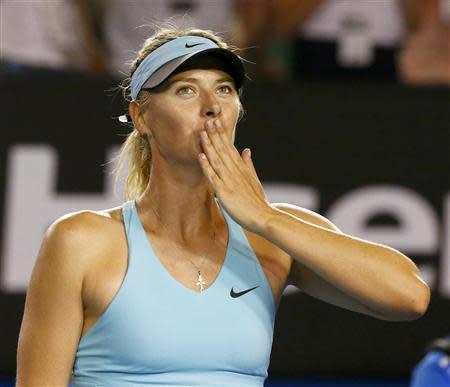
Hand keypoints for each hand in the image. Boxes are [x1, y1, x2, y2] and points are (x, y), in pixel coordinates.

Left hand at [198, 118, 273, 233]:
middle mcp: (235, 172)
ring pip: (217, 160)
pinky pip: (213, 177)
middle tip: (208, 119)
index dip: (222, 134)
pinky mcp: (224, 191)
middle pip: (223, 150)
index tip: (217, 121)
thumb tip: (247, 150)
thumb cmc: (258, 201)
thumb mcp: (254, 180)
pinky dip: (207, 166)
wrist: (263, 217)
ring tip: (202, 132)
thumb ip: (249, 164)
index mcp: (241, 168)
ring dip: (209, 146)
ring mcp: (229, 181)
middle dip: (215, 134)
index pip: (230, 147)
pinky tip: (201, 156)